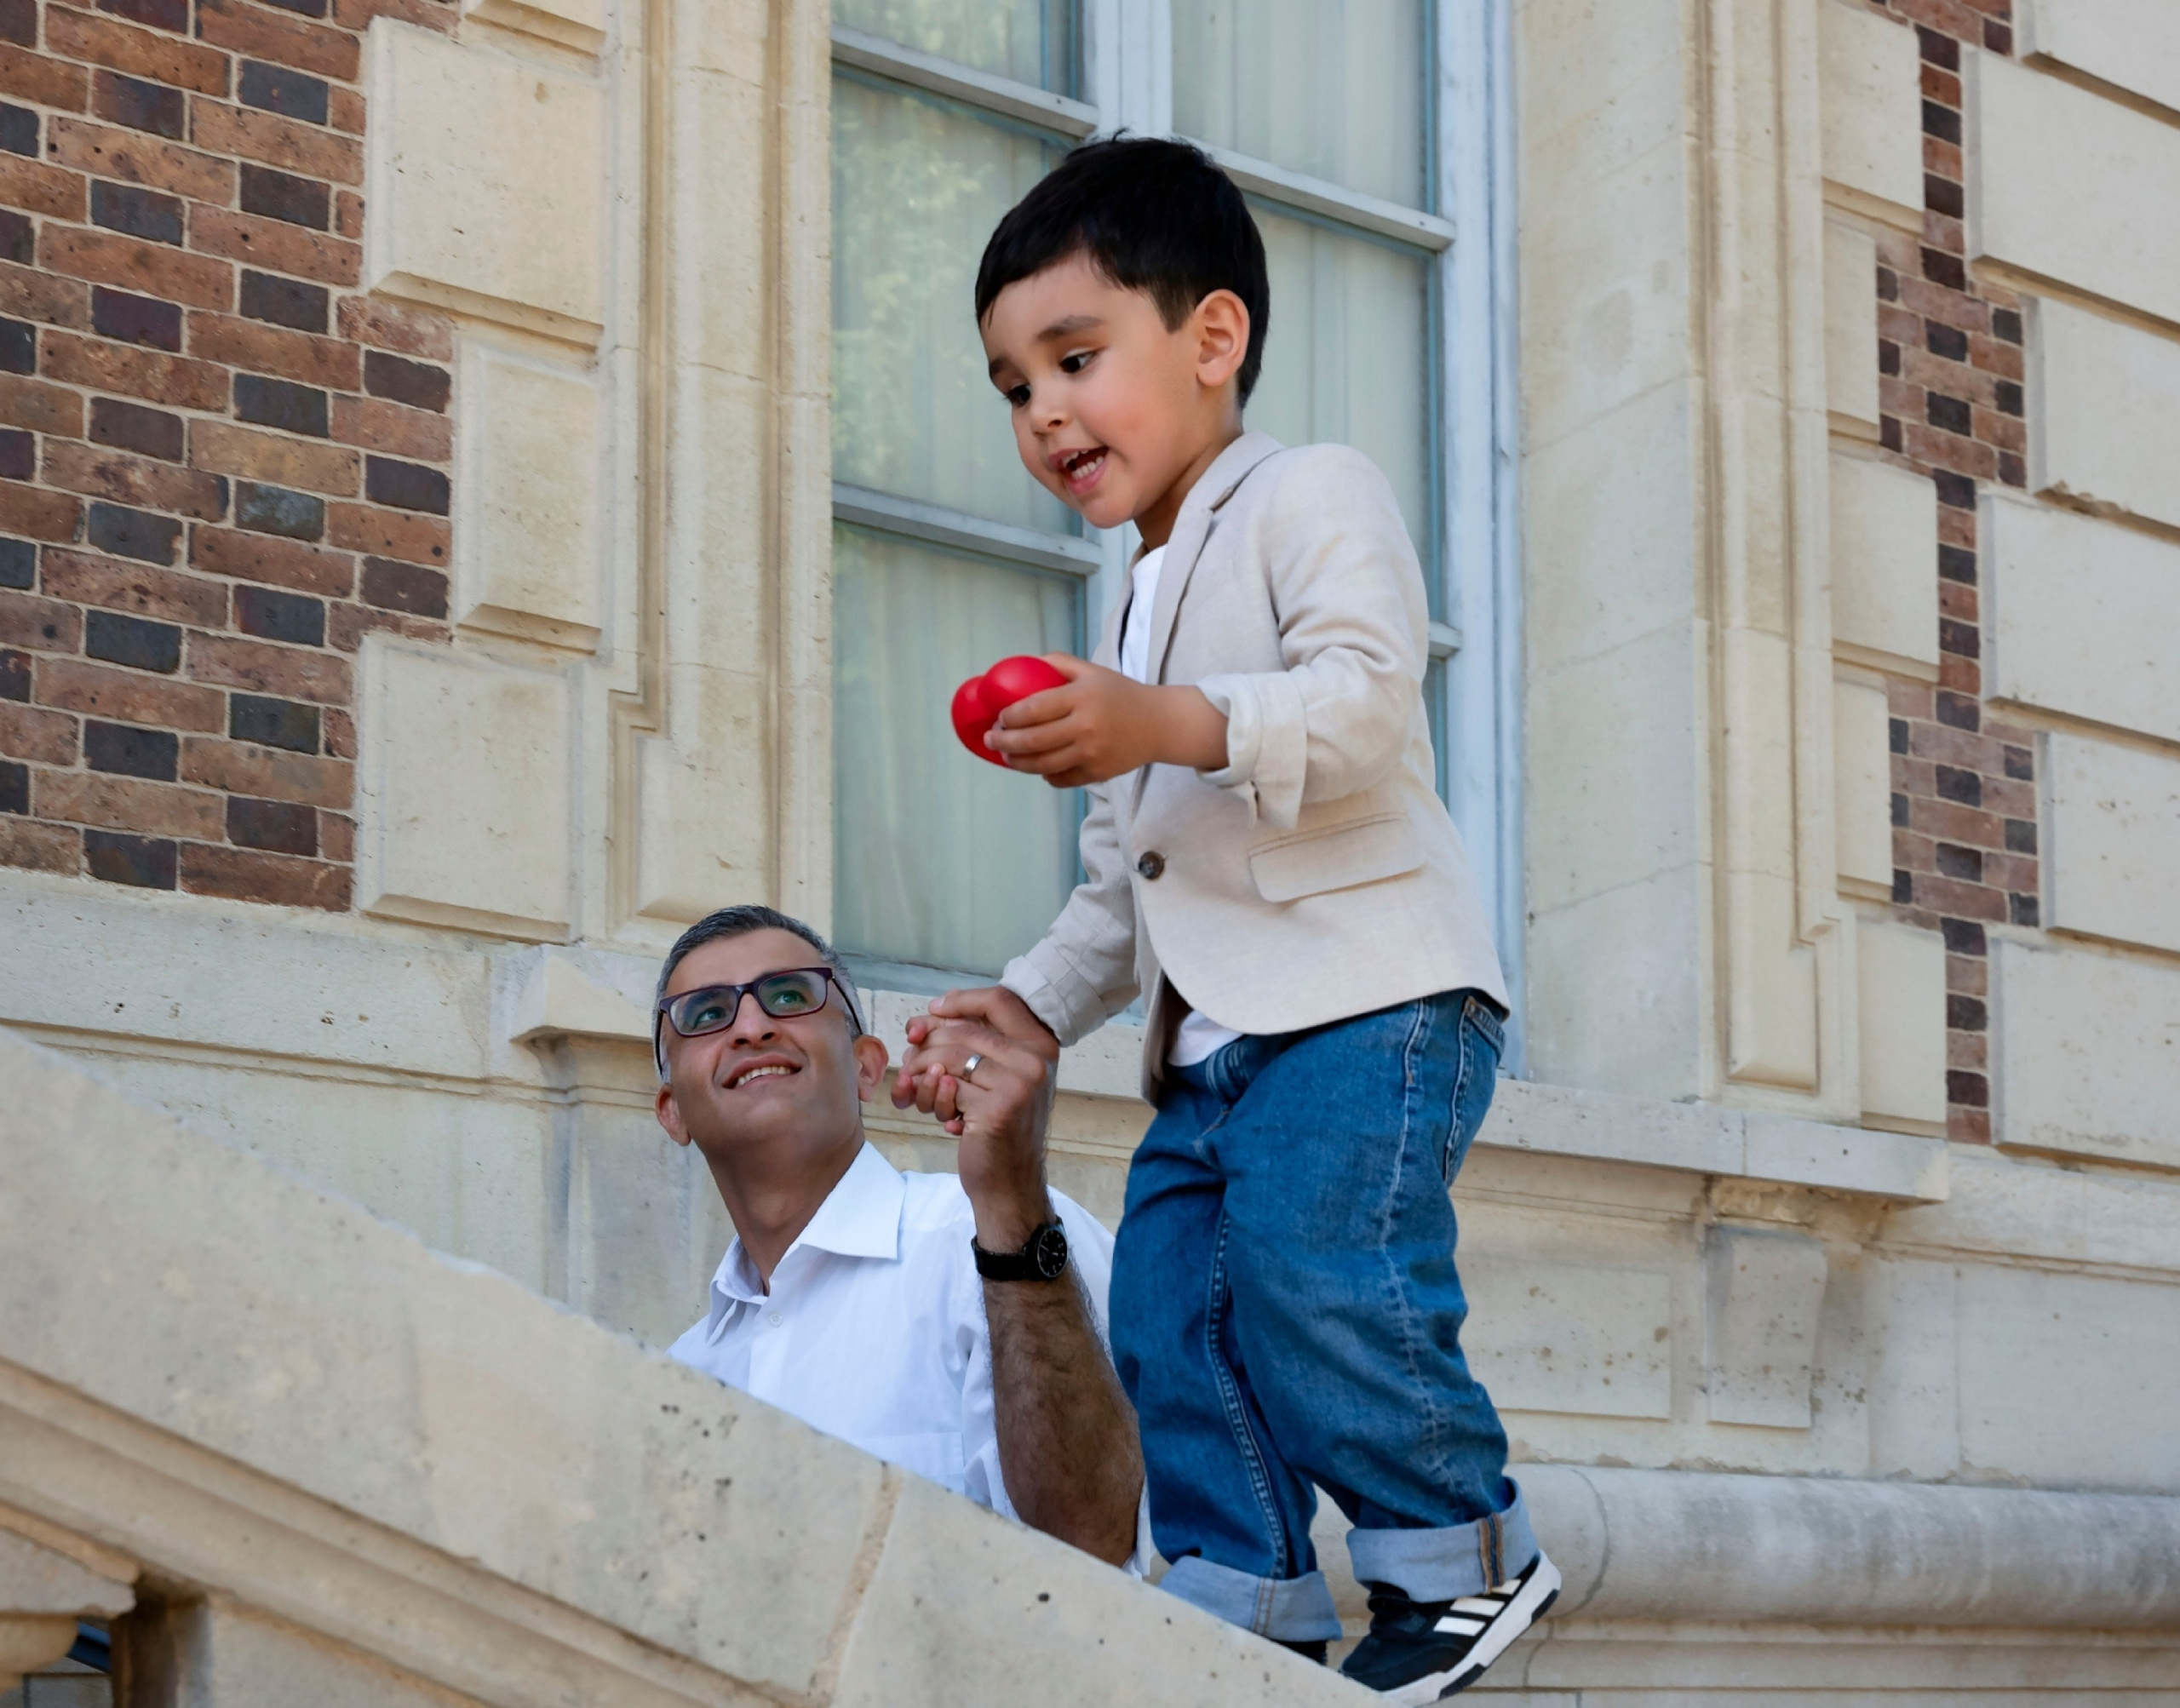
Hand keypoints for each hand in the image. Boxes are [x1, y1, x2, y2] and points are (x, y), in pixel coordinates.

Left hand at [891, 986, 1062, 1249]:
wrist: (1010, 1183)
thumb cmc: (997, 1128)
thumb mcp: (995, 1078)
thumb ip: (971, 1045)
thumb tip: (922, 1019)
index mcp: (1040, 1044)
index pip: (999, 1000)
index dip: (958, 1001)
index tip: (929, 1013)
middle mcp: (1036, 1059)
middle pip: (963, 1029)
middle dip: (925, 1044)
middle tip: (909, 1063)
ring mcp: (1020, 1083)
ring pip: (949, 1058)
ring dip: (921, 1073)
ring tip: (917, 1092)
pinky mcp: (998, 1108)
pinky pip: (946, 1088)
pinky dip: (930, 1100)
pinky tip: (943, 1119)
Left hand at [985, 654, 1228, 785]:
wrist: (1160, 724)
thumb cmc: (1122, 694)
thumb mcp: (1093, 671)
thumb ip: (1059, 664)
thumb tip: (1024, 665)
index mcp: (1081, 697)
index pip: (1033, 710)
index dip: (1009, 717)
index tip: (999, 717)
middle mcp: (1086, 727)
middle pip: (1032, 741)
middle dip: (1003, 742)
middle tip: (991, 739)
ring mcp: (1091, 753)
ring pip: (1042, 765)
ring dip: (1017, 762)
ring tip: (1006, 756)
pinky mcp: (1097, 773)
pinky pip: (1060, 779)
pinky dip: (1044, 774)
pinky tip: (1037, 766)